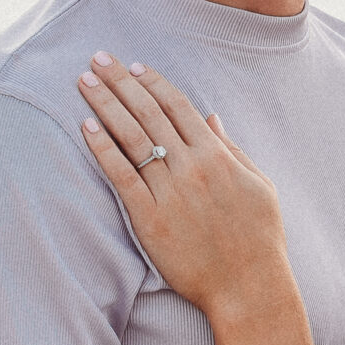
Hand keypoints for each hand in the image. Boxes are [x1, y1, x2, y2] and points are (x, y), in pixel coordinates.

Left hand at [76, 55, 284, 315]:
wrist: (248, 287)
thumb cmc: (260, 239)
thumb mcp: (260, 186)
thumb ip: (232, 149)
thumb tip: (211, 117)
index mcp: (218, 157)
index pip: (179, 107)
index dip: (154, 83)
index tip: (134, 66)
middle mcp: (191, 168)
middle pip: (149, 113)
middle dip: (122, 82)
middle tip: (98, 57)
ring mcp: (169, 192)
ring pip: (131, 137)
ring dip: (105, 104)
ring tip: (85, 81)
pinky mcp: (149, 219)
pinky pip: (121, 176)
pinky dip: (102, 149)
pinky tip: (86, 127)